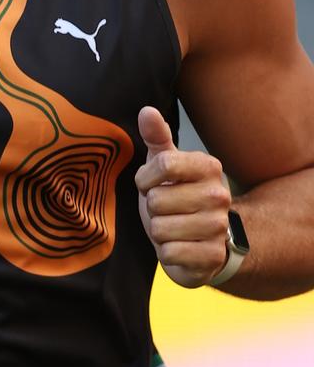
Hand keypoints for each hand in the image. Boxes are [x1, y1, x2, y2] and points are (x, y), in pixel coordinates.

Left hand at [135, 106, 230, 287]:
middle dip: (152, 209)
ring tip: (173, 228)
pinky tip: (180, 247)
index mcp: (208, 166)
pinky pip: (169, 253)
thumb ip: (156, 138)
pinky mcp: (214, 256)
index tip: (150, 184)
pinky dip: (167, 253)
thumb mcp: (165, 164)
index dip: (146, 178)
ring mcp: (219, 227)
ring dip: (159, 232)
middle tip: (166, 210)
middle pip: (157, 200)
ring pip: (160, 228)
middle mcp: (220, 195)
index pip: (163, 164)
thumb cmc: (178, 196)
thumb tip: (146, 110)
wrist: (204, 240)